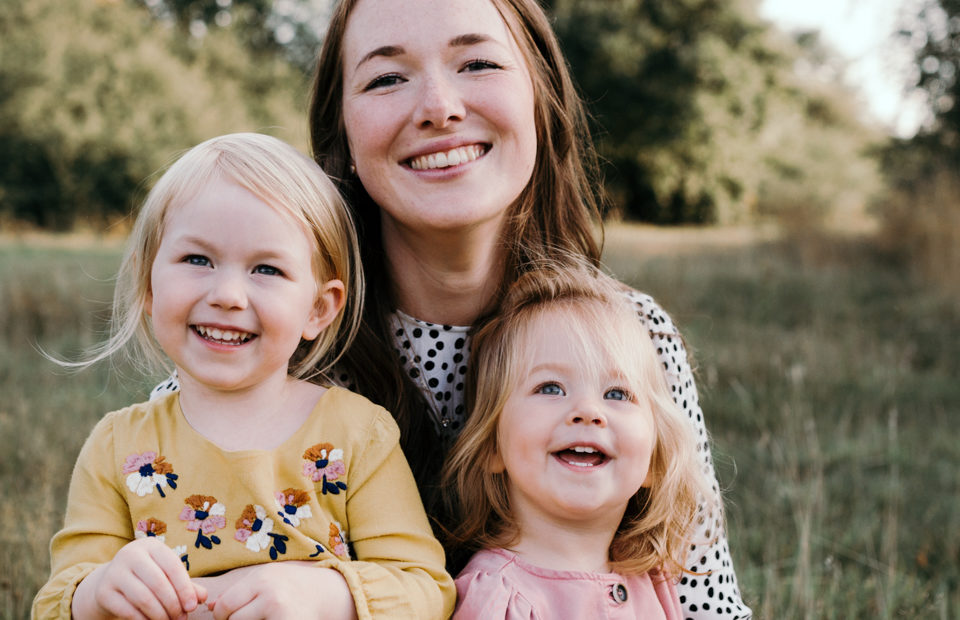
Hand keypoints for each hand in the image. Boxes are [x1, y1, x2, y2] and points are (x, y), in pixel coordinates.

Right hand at [73, 537, 206, 619]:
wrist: (110, 582)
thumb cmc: (148, 577)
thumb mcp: (167, 575)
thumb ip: (185, 585)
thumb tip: (202, 597)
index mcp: (150, 546)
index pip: (172, 566)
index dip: (185, 588)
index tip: (193, 606)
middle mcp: (130, 554)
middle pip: (158, 583)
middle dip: (173, 605)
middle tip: (181, 618)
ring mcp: (114, 572)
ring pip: (143, 598)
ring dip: (160, 615)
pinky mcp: (104, 591)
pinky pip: (128, 610)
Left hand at [207, 563, 356, 619]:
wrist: (325, 593)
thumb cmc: (289, 586)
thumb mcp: (264, 579)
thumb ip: (239, 591)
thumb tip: (211, 604)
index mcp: (262, 580)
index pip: (225, 605)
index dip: (222, 615)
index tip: (228, 616)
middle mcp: (272, 596)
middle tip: (249, 617)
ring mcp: (282, 614)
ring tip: (262, 617)